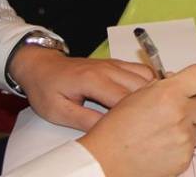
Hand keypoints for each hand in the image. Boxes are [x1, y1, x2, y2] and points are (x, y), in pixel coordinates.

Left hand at [8, 46, 153, 130]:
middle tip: (149, 124)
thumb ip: (84, 120)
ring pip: (147, 75)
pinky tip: (148, 98)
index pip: (123, 98)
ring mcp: (115, 64)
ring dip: (152, 92)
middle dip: (148, 105)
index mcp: (92, 80)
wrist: (42, 66)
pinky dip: (150, 83)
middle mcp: (108, 68)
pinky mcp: (118, 64)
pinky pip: (143, 70)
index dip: (133, 116)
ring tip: (151, 112)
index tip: (137, 130)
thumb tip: (108, 131)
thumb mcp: (58, 111)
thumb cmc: (47, 88)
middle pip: (141, 85)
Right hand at [78, 64, 195, 176]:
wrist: (105, 161)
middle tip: (178, 112)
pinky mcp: (184, 158)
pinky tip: (160, 147)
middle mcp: (180, 113)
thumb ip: (162, 86)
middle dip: (195, 108)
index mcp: (168, 93)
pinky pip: (190, 148)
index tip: (195, 86)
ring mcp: (184, 138)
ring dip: (186, 130)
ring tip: (161, 134)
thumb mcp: (136, 95)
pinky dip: (179, 148)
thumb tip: (178, 81)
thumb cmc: (115, 129)